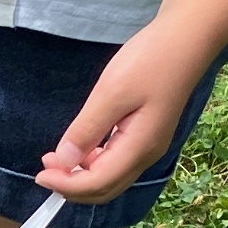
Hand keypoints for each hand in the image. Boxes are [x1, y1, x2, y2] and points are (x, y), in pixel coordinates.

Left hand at [38, 26, 207, 202]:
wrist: (187, 39)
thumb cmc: (150, 61)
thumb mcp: (112, 93)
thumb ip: (87, 130)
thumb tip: (64, 161)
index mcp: (139, 147)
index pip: (98, 184)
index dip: (66, 185)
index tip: (40, 174)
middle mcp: (146, 154)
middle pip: (106, 189)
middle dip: (73, 187)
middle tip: (45, 168)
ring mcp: (149, 145)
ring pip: (112, 177)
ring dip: (83, 175)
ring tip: (58, 158)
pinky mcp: (148, 133)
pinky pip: (118, 160)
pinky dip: (95, 162)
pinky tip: (81, 146)